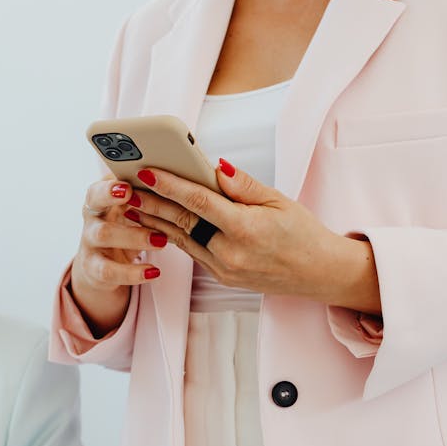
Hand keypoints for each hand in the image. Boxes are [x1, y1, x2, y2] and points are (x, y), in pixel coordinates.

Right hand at [69, 177, 168, 335]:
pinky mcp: (94, 268)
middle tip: (131, 195)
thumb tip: (191, 174)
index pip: (103, 177)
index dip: (112, 179)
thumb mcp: (136, 207)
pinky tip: (153, 272)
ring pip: (104, 234)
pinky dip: (132, 272)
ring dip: (133, 235)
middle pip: (94, 200)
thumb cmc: (130, 226)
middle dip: (110, 195)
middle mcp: (93, 214)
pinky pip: (109, 270)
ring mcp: (90, 241)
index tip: (129, 179)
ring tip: (161, 239)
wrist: (106, 265)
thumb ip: (152, 190)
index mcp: (104, 193)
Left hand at [130, 161, 381, 313]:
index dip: (170, 185)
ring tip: (134, 203)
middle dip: (152, 202)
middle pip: (182, 221)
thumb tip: (215, 168)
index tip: (147, 172)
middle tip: (127, 186)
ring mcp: (223, 269)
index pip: (198, 202)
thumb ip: (243, 186)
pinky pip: (192, 252)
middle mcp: (230, 252)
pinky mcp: (221, 277)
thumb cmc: (303, 233)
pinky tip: (157, 223)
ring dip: (155, 220)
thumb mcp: (279, 202)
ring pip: (181, 239)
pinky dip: (173, 235)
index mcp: (245, 229)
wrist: (319, 274)